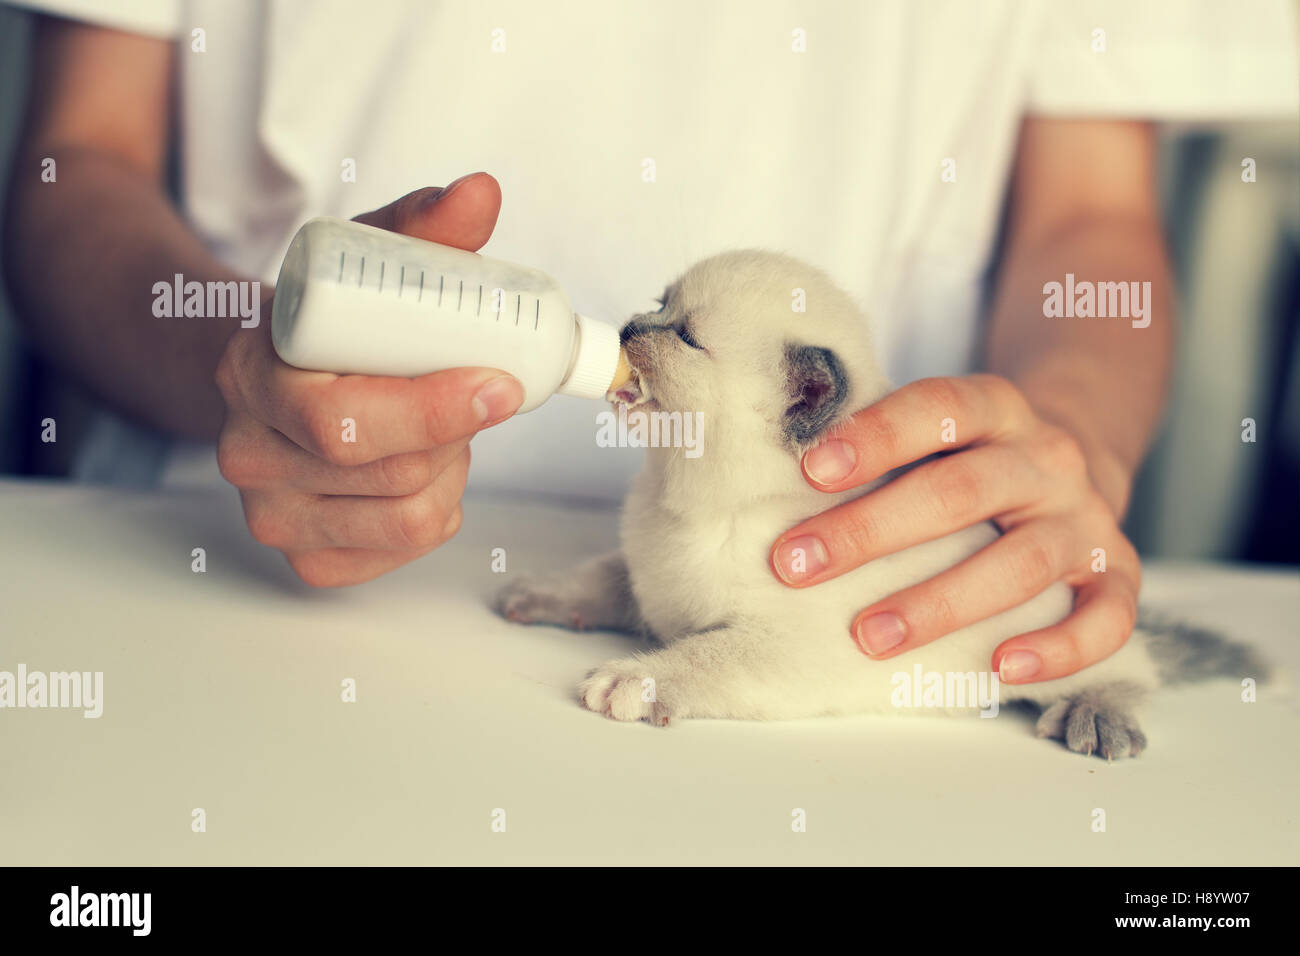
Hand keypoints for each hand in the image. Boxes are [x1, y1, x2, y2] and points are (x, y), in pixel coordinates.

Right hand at [215, 174, 523, 585]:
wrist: (279, 378)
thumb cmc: (334, 320)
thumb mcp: (366, 263)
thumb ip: (422, 228)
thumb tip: (481, 192)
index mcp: (250, 375)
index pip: (343, 421)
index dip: (434, 410)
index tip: (501, 382)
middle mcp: (247, 454)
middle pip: (389, 474)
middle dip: (455, 435)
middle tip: (475, 392)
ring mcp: (272, 515)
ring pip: (409, 516)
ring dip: (451, 470)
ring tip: (440, 427)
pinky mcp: (309, 559)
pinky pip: (406, 548)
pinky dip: (438, 507)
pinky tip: (423, 467)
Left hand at [769, 374, 1139, 683]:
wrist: (1079, 459)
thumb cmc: (971, 458)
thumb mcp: (936, 433)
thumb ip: (877, 450)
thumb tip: (767, 483)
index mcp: (994, 409)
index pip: (937, 408)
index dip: (876, 436)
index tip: (810, 471)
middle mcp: (1045, 458)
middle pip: (962, 491)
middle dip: (872, 531)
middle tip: (796, 566)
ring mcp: (1086, 517)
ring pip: (1022, 560)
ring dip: (940, 602)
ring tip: (868, 637)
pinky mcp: (1118, 573)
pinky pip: (1106, 616)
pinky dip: (1060, 648)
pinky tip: (1001, 667)